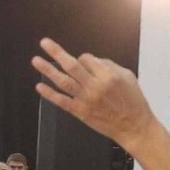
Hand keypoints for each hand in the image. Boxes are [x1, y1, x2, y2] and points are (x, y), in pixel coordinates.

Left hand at [31, 39, 155, 148]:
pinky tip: (40, 87)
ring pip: (63, 81)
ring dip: (47, 70)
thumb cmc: (133, 103)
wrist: (133, 126)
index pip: (86, 58)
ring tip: (36, 60)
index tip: (81, 61)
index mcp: (108, 75)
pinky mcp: (80, 112)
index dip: (82, 58)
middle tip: (45, 43)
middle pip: (71, 65)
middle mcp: (95, 86)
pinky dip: (49, 94)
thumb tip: (92, 60)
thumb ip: (109, 66)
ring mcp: (86, 99)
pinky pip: (61, 101)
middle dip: (56, 52)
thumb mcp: (128, 77)